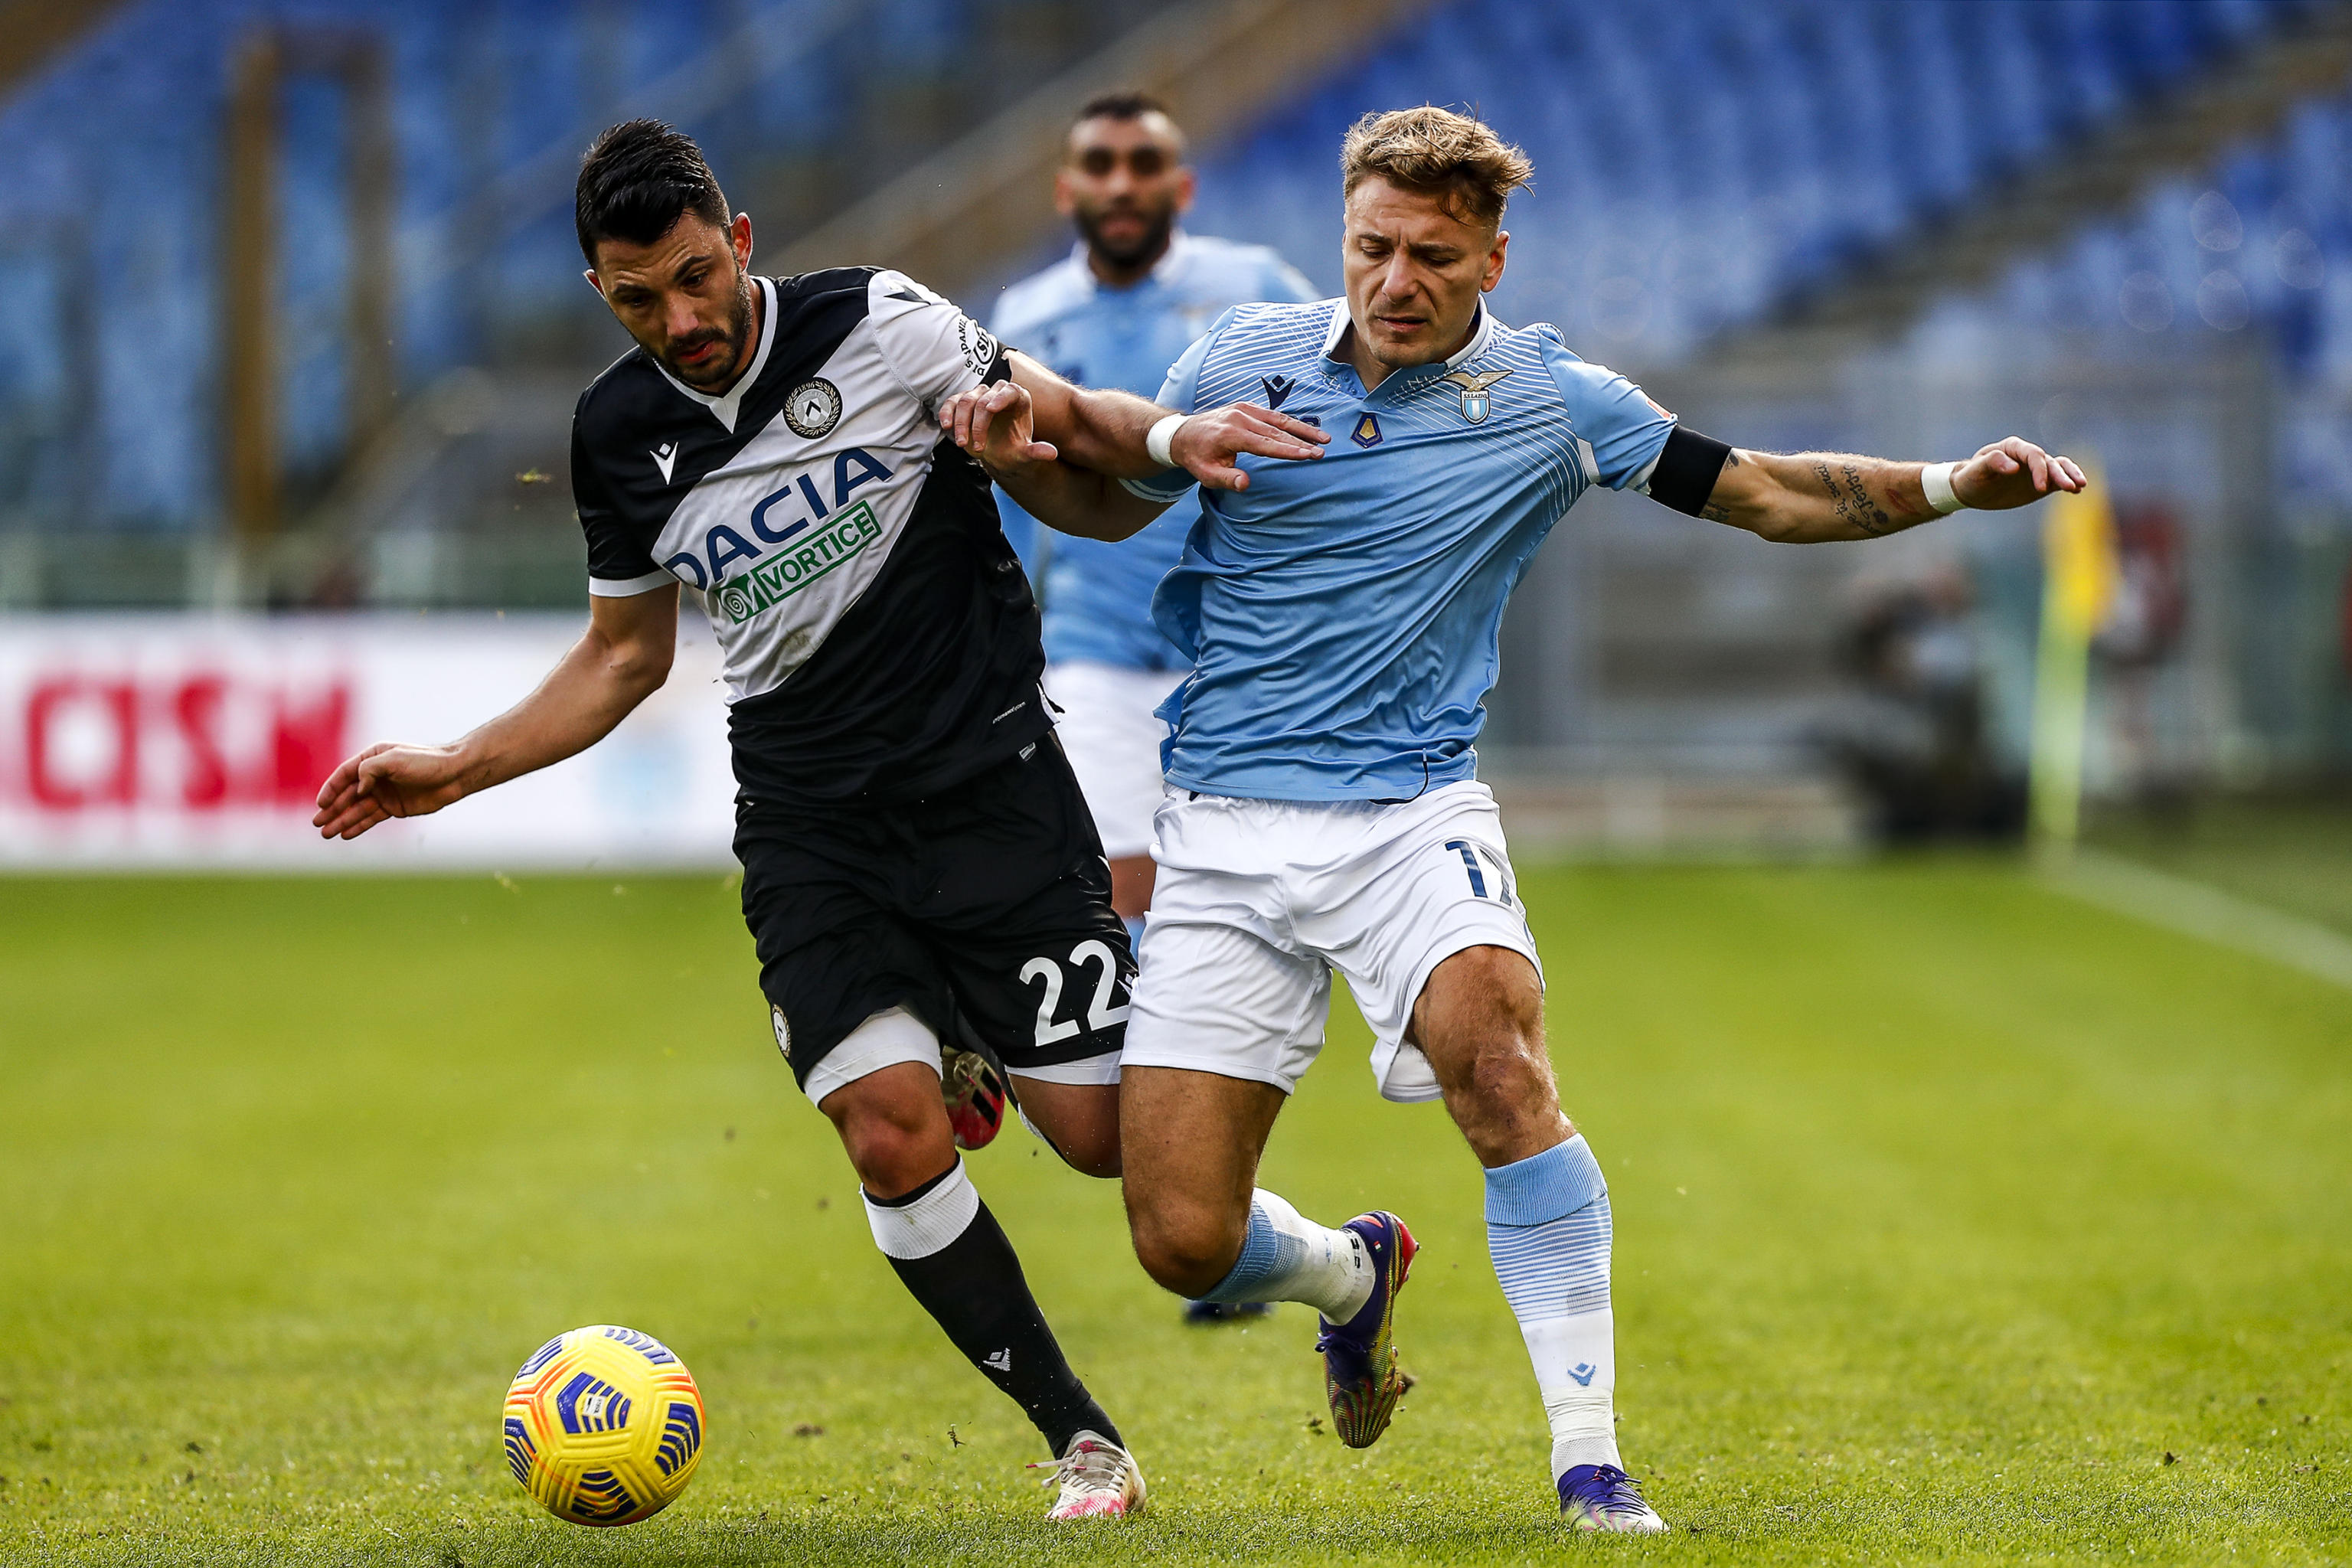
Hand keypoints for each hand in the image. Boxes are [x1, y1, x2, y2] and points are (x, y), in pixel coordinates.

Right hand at [312, 742, 469, 839]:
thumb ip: (370, 770)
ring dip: (341, 820)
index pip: (345, 774)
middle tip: (317, 823)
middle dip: (331, 809)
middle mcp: (375, 776)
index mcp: (373, 758)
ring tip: (326, 834)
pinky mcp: (394, 807)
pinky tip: (345, 834)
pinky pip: (371, 818)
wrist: (453, 775)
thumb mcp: (394, 760)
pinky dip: (358, 826)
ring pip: (357, 809)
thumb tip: (356, 788)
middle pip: (347, 794)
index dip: (331, 789)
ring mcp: (384, 793)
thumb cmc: (425, 762)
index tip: (320, 803)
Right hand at [938, 381, 1056, 477]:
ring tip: (962, 445)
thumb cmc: (1014, 451)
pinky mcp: (962, 402)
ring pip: (965, 401)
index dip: (999, 398)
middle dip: (977, 425)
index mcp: (1018, 397)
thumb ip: (1036, 452)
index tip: (989, 409)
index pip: (1009, 391)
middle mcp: (998, 392)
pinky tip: (945, 427)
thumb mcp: (1026, 455)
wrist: (999, 454)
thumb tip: (1051, 453)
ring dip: (961, 423)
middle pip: (983, 400)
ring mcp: (979, 395)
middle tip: (977, 448)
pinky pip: (951, 403)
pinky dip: (946, 413)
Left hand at [1167, 402, 1327, 491]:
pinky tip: (1305, 430)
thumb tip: (1246, 484)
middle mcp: (1239, 417)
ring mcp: (1243, 409)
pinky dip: (1289, 422)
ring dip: (1302, 429)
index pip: (1264, 444)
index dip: (1287, 450)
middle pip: (1276, 431)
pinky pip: (1271, 414)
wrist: (1181, 434)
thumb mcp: (1205, 474)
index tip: (1308, 455)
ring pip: (1278, 419)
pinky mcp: (1246, 407)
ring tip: (1323, 437)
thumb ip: (1226, 479)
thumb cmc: (1196, 458)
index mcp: (1230, 434)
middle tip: (1322, 451)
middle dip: (1302, 441)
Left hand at [1953, 437, 2087, 509]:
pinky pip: (2057, 480)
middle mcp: (2027, 456)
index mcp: (2012, 448)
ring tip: (2080, 487)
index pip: (2033, 455)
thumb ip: (1993, 463)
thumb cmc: (1971, 477)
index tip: (2040, 488)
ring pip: (2058, 468)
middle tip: (2071, 487)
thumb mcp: (1976, 470)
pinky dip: (2067, 483)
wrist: (1971, 489)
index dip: (2039, 470)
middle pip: (2049, 462)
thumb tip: (2015, 467)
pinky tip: (2077, 491)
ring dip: (2070, 476)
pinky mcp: (2039, 482)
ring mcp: (2035, 469)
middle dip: (2061, 474)